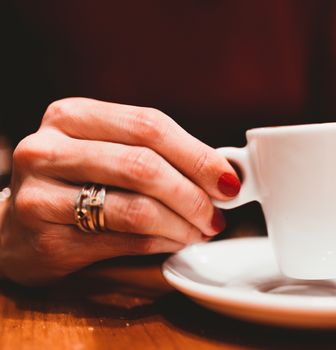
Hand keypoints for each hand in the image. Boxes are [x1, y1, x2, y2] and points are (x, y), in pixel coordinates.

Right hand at [0, 98, 239, 284]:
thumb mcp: (106, 150)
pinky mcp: (45, 239)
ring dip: (182, 224)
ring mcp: (40, 195)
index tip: (228, 180)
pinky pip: (123, 241)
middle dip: (193, 194)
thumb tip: (222, 172)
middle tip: (217, 214)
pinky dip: (161, 243)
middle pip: (143, 166)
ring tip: (201, 231)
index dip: (197, 154)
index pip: (149, 125)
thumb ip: (155, 152)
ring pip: (135, 208)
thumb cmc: (75, 182)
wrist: (16, 227)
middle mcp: (48, 149)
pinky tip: (175, 242)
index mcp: (72, 116)